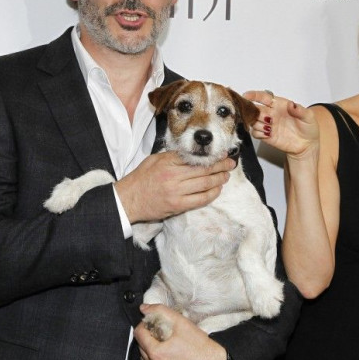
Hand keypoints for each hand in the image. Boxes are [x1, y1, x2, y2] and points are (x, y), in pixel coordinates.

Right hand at [115, 151, 235, 222]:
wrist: (128, 199)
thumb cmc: (140, 179)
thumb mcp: (154, 160)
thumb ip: (173, 157)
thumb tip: (191, 154)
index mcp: (168, 162)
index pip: (194, 157)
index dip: (211, 156)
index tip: (221, 154)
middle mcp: (173, 176)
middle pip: (203, 169)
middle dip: (220, 166)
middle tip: (230, 163)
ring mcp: (177, 192)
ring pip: (205, 184)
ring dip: (219, 179)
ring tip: (226, 175)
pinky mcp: (178, 206)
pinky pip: (200, 200)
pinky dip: (211, 194)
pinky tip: (217, 190)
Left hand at [134, 304, 225, 359]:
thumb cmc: (199, 344)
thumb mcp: (181, 322)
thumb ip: (160, 312)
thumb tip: (144, 308)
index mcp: (156, 353)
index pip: (138, 334)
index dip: (145, 326)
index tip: (153, 324)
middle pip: (141, 349)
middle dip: (149, 340)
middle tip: (163, 335)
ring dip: (152, 354)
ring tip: (167, 348)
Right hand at [244, 90, 318, 159]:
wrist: (307, 145)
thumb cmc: (308, 128)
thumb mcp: (308, 117)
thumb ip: (300, 110)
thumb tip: (291, 104)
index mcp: (280, 104)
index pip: (264, 97)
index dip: (254, 95)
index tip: (247, 95)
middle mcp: (271, 113)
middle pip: (255, 109)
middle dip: (255, 112)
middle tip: (266, 118)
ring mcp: (268, 125)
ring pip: (253, 121)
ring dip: (257, 123)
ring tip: (269, 127)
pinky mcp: (266, 136)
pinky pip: (255, 133)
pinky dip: (258, 133)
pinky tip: (268, 134)